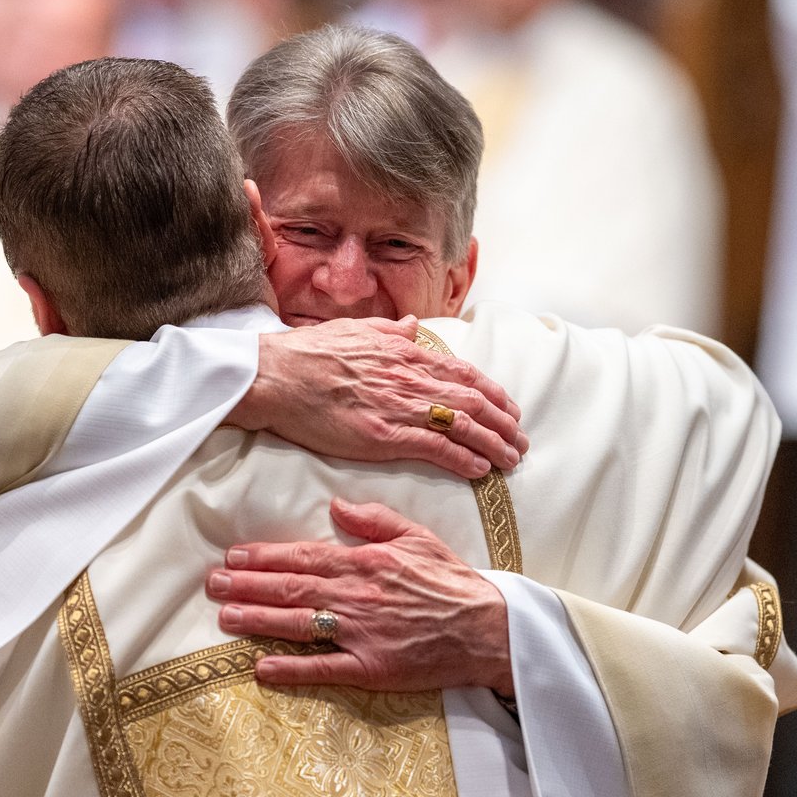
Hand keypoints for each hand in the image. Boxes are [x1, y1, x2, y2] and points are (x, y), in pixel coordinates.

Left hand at [206, 498, 513, 694]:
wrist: (488, 629)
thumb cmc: (452, 582)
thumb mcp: (418, 537)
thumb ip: (375, 520)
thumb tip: (336, 503)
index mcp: (365, 562)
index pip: (304, 555)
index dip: (264, 556)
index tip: (233, 555)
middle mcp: (356, 595)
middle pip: (291, 587)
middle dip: (247, 585)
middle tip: (211, 584)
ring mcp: (361, 633)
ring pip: (297, 624)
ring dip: (257, 620)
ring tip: (224, 617)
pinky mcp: (370, 667)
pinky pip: (323, 668)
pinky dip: (291, 669)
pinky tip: (261, 668)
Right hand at [229, 316, 528, 479]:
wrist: (276, 376)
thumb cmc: (308, 353)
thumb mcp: (357, 330)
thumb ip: (390, 332)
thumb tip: (412, 327)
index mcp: (405, 354)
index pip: (464, 374)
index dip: (493, 393)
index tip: (510, 408)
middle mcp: (410, 379)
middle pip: (473, 401)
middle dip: (504, 423)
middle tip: (520, 441)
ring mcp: (399, 408)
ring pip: (463, 426)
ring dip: (493, 444)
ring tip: (511, 459)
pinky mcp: (384, 436)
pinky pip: (436, 448)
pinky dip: (463, 458)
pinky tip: (481, 469)